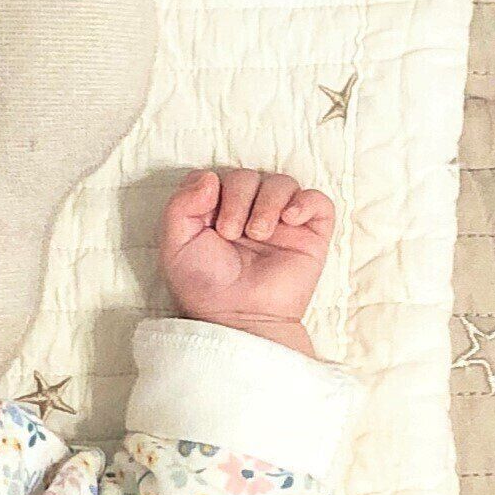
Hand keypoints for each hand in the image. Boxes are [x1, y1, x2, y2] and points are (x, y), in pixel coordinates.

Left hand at [159, 168, 335, 354]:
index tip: (208, 221)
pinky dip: (304, 202)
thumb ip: (180, 204)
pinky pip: (318, 202)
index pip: (218, 175)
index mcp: (217, 211)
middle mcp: (250, 213)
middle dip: (238, 198)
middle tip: (231, 233)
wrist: (238, 318)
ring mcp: (282, 224)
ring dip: (268, 202)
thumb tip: (211, 177)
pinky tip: (289, 219)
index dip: (212, 188)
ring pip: (282, 183)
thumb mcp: (175, 245)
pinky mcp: (310, 237)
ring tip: (258, 234)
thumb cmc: (207, 288)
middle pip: (249, 176)